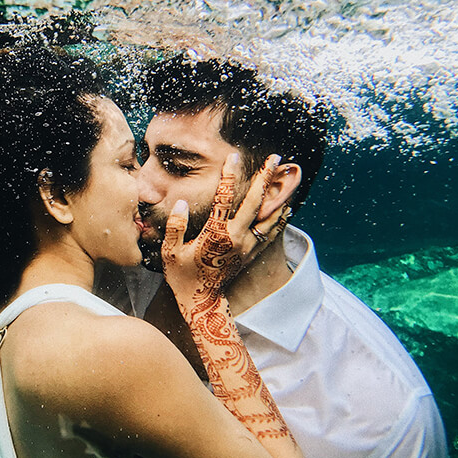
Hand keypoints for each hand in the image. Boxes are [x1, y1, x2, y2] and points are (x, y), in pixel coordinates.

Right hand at [161, 153, 287, 308]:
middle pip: (255, 202)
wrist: (201, 301)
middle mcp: (235, 238)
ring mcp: (246, 247)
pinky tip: (285, 207)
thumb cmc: (182, 276)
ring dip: (278, 195)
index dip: (228, 175)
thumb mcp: (170, 252)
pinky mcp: (252, 255)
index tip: (233, 156)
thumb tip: (182, 203)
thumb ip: (175, 226)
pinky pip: (271, 234)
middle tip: (275, 158)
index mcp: (215, 234)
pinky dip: (280, 219)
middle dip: (264, 178)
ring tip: (287, 177)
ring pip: (269, 217)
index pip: (223, 198)